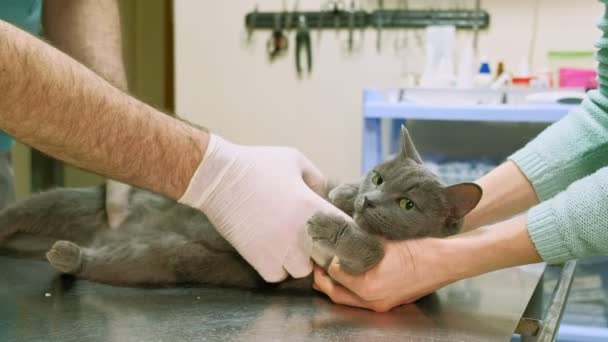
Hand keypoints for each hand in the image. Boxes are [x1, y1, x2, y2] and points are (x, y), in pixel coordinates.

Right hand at [179, 134, 344, 281]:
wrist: (219, 178)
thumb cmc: (258, 164)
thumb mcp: (295, 160)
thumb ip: (317, 179)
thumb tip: (324, 196)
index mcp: (314, 207)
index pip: (347, 232)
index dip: (345, 233)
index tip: (336, 229)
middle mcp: (301, 234)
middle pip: (328, 258)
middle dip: (322, 250)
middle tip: (310, 238)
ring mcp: (281, 250)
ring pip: (302, 271)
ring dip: (298, 261)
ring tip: (288, 245)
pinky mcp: (259, 260)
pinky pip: (278, 277)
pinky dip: (277, 269)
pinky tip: (271, 252)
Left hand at [313, 239, 455, 311]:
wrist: (444, 260)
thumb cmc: (416, 247)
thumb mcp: (381, 241)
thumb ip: (357, 244)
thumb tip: (341, 239)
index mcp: (368, 285)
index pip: (336, 273)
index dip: (328, 259)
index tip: (326, 248)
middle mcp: (372, 300)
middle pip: (337, 294)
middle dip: (323, 280)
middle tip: (316, 266)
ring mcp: (382, 305)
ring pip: (348, 300)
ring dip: (336, 286)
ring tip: (328, 272)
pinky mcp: (390, 303)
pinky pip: (362, 300)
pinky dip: (351, 290)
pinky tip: (350, 276)